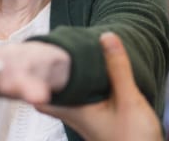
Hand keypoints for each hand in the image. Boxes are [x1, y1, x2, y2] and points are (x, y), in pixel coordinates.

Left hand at [35, 32, 161, 140]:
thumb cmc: (134, 139)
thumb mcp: (128, 100)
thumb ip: (117, 69)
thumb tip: (106, 37)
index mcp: (74, 111)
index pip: (40, 95)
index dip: (34, 77)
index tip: (35, 56)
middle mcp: (75, 116)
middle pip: (52, 93)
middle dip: (50, 74)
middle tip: (50, 51)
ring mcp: (85, 120)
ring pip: (67, 96)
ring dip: (68, 79)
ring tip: (70, 56)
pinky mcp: (97, 121)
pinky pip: (82, 99)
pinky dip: (82, 85)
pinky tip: (92, 75)